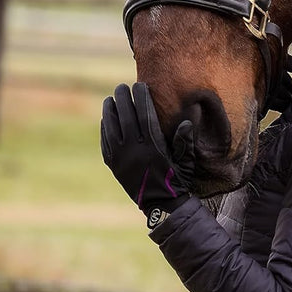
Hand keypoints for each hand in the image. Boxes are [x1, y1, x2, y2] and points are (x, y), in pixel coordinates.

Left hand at [101, 83, 190, 220]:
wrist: (160, 206)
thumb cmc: (176, 180)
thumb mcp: (186, 162)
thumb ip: (184, 141)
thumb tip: (186, 121)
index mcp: (153, 147)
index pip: (144, 115)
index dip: (141, 98)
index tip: (140, 86)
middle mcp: (134, 151)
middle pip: (126, 117)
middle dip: (124, 99)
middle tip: (123, 87)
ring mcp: (121, 158)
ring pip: (111, 127)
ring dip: (110, 110)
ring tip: (111, 99)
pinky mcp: (112, 165)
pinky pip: (105, 141)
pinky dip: (105, 127)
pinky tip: (107, 118)